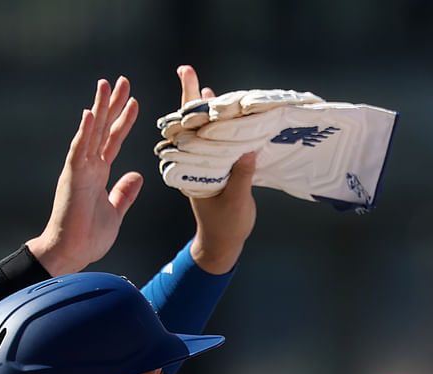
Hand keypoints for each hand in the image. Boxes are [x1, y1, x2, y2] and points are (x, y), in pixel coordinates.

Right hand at [26, 77, 143, 276]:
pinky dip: (85, 131)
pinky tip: (91, 113)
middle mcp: (88, 166)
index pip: (114, 140)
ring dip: (99, 107)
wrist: (72, 253)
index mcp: (99, 172)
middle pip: (103, 128)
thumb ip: (124, 192)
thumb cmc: (89, 236)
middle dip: (113, 104)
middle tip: (122, 80)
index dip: (124, 120)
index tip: (133, 100)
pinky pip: (79, 150)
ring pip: (91, 132)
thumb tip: (137, 175)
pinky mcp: (72, 177)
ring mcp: (79, 169)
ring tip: (106, 83)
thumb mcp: (115, 211)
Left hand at [174, 66, 256, 274]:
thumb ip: (241, 176)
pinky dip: (219, 126)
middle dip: (191, 96)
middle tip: (186, 69)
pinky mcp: (215, 169)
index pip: (187, 130)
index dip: (187, 106)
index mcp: (192, 167)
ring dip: (205, 108)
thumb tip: (248, 149)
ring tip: (204, 82)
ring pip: (203, 131)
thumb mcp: (236, 202)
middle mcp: (194, 162)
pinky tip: (221, 111)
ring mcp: (204, 164)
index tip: (185, 84)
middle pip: (191, 123)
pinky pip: (215, 142)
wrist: (222, 244)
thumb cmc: (227, 226)